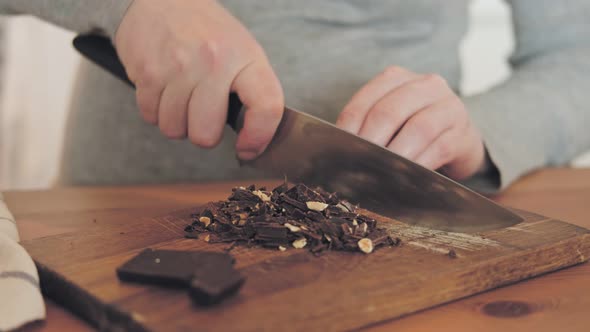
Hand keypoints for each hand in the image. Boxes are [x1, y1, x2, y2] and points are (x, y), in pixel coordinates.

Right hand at [115, 0, 283, 159]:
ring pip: (175, 129)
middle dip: (203, 132)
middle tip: (202, 112)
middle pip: (207, 134)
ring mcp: (179, 67)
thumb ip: (251, 90)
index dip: (259, 138)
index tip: (248, 148)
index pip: (266, 106)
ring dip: (177, 121)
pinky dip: (155, 110)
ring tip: (181, 95)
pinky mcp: (148, 72)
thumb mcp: (241, 50)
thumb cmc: (205, 31)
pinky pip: (151, 117)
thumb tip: (254, 139)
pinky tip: (163, 88)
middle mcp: (214, 61)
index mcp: (246, 56)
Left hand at [336, 66, 485, 179]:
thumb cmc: (412, 131)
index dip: (349, 128)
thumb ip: (365, 128)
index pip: (365, 101)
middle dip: (370, 142)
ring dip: (395, 155)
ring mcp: (448, 106)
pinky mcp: (462, 132)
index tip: (338, 151)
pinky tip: (405, 178)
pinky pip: (438, 149)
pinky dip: (419, 165)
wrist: (459, 140)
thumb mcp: (388, 121)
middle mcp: (425, 84)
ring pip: (417, 130)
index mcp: (396, 78)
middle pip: (389, 112)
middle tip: (357, 165)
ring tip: (380, 172)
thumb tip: (338, 152)